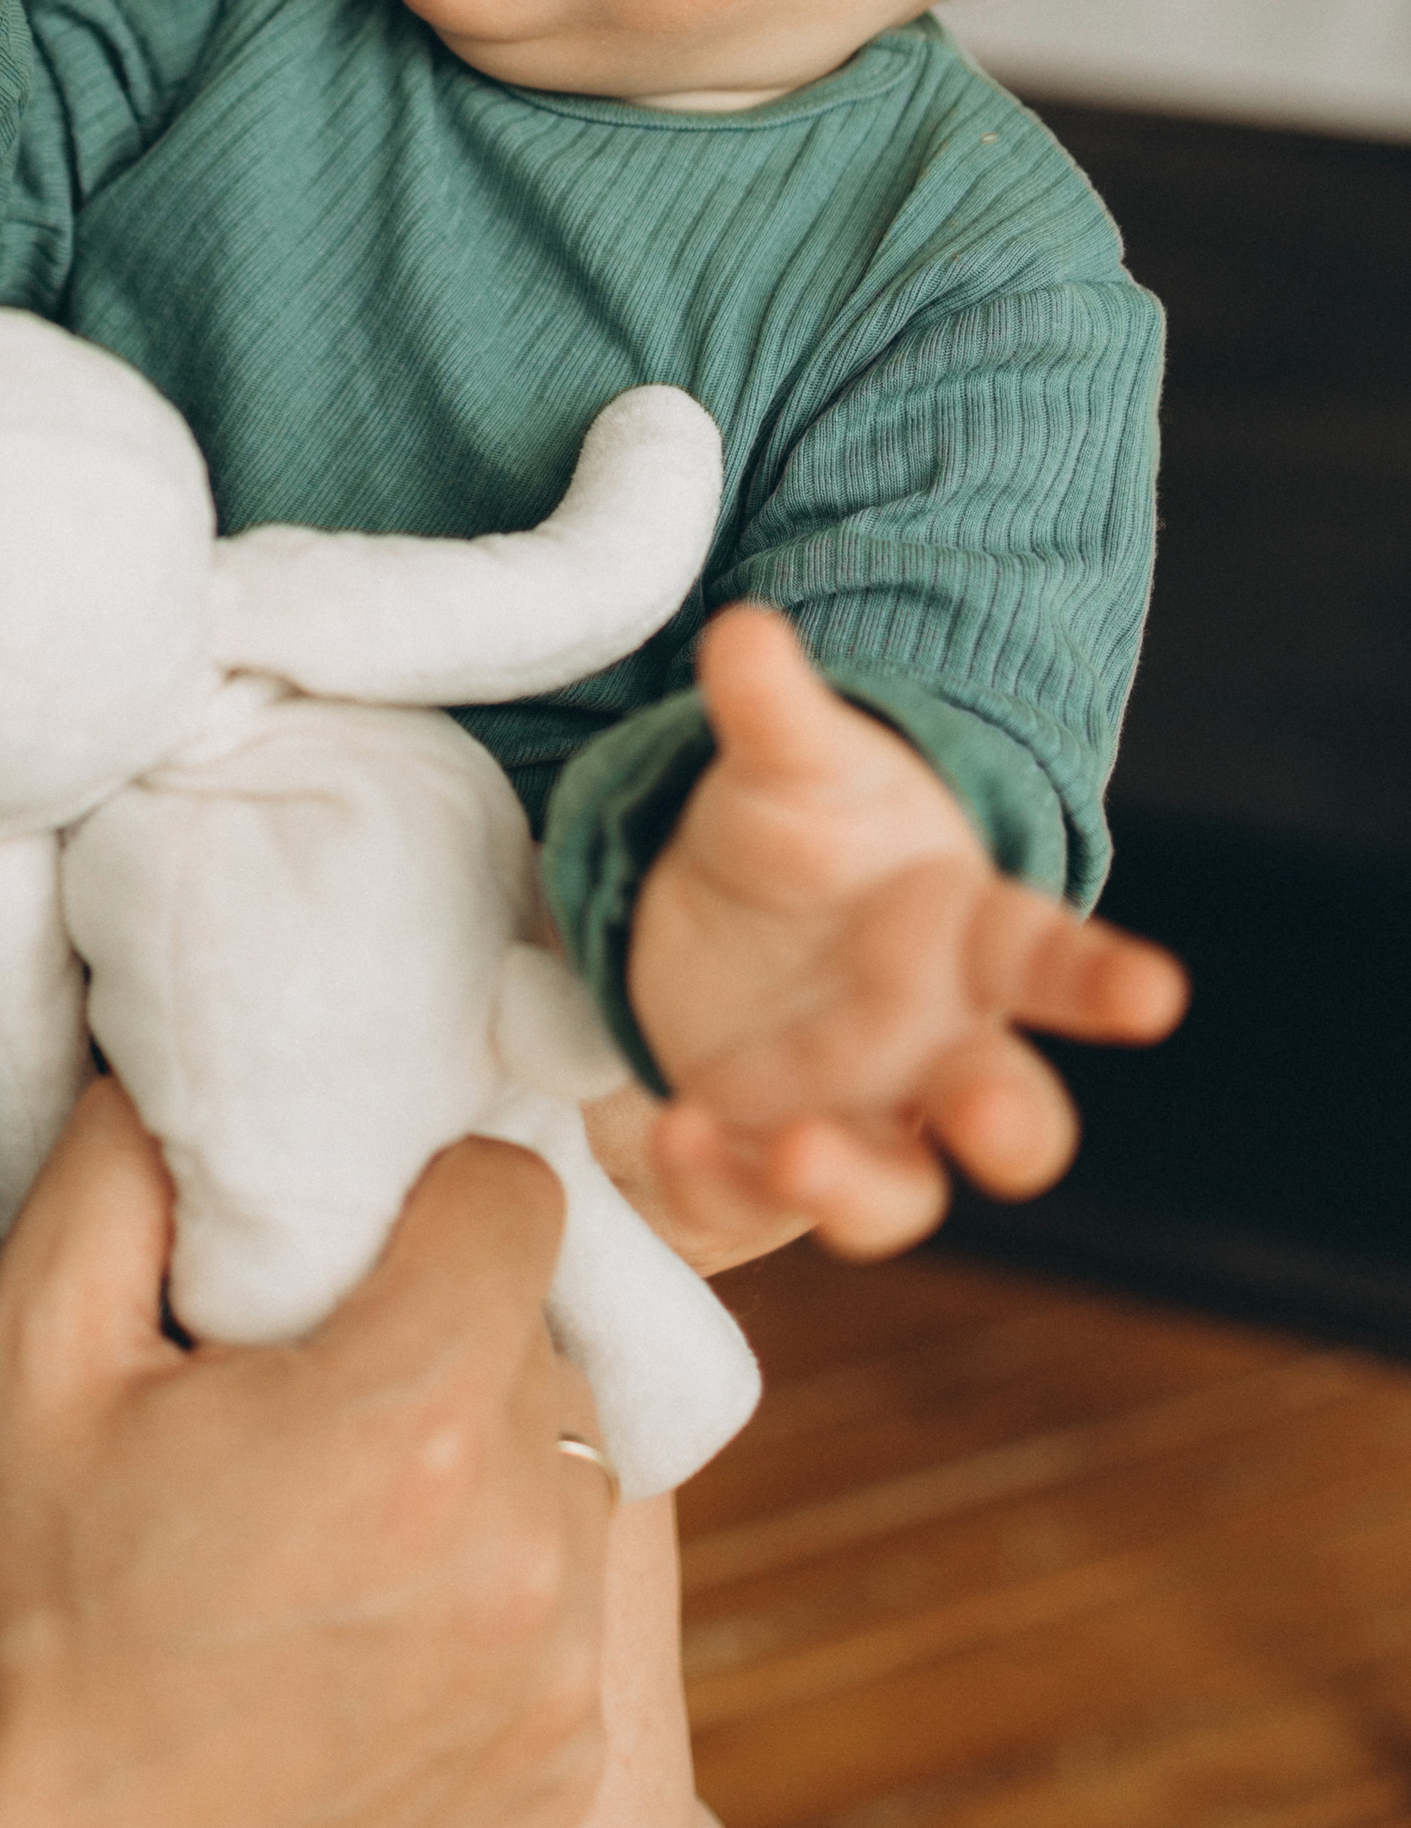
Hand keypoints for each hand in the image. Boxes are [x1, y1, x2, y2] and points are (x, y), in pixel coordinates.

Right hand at [0, 1079, 614, 1827]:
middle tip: (330, 1368)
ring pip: (567, 1462)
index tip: (364, 1229)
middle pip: (543, 1333)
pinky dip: (495, 1583)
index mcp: (402, 1417)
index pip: (518, 1202)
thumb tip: (170, 1063)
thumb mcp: (28, 1359)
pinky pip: (565, 1600)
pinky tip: (373, 1611)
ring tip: (350, 1497)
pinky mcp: (561, 1764)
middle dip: (451, 1322)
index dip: (439, 1190)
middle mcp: (516, 1542)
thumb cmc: (33, 1621)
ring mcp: (553, 1671)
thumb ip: (116, 1173)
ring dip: (486, 1451)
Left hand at [628, 606, 1186, 1260]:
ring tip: (797, 1149)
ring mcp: (857, 1114)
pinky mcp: (762, 1155)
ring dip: (857, 1184)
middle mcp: (936, 1046)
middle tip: (985, 1120)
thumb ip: (776, 710)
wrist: (722, 910)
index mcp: (973, 939)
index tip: (1155, 993)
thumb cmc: (805, 831)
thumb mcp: (788, 765)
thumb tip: (741, 629)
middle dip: (1012, 1128)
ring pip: (895, 1190)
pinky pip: (756, 1198)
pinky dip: (721, 1181)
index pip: (1059, 962)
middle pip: (1012, 1113)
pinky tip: (672, 1135)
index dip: (1108, 981)